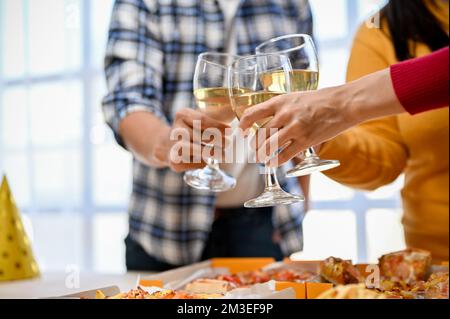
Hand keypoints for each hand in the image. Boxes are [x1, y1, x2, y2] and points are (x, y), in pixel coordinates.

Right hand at [154, 108, 230, 172]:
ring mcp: (173, 146)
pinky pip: (191, 163)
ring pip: (194, 150)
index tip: (230, 130)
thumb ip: (218, 113)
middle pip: (199, 136)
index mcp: (182, 115)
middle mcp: (176, 130)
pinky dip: (202, 163)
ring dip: (211, 152)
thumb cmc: (192, 130)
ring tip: (222, 154)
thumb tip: (236, 110)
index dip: (217, 125)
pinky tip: (208, 161)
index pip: (201, 119)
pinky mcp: (174, 161)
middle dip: (217, 140)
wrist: (168, 144)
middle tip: (228, 143)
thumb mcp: (201, 117)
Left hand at [239, 89, 353, 166]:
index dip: (243, 125)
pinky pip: (284, 155)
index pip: (252, 114)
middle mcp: (285, 114)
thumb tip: (266, 119)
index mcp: (280, 101)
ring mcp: (295, 128)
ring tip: (260, 158)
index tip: (242, 132)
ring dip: (261, 155)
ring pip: (269, 146)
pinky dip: (275, 161)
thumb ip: (280, 108)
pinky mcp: (306, 141)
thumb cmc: (319, 100)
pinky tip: (272, 163)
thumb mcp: (295, 97)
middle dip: (253, 145)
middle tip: (252, 150)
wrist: (343, 104)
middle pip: (259, 134)